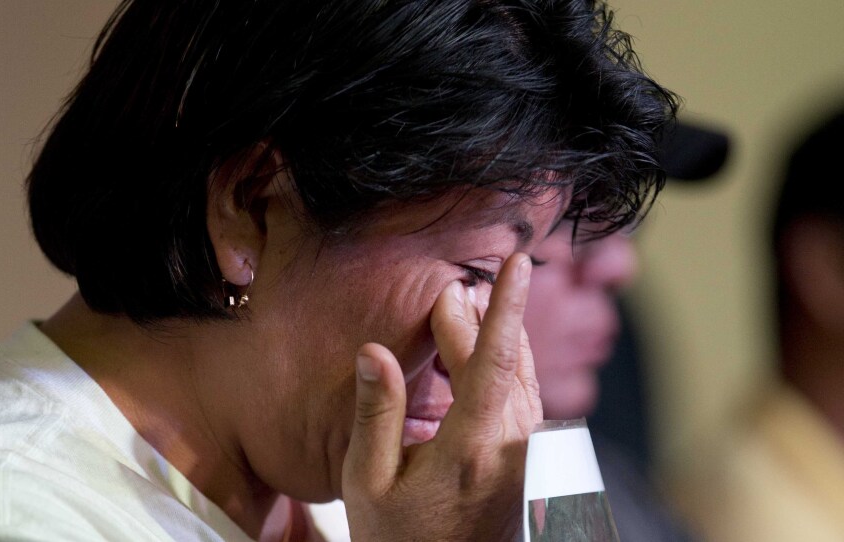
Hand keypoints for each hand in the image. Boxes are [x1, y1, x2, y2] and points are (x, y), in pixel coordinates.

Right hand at [342, 253, 542, 540]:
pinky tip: (493, 354)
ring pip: (522, 378)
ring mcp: (527, 458)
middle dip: (479, 319)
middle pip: (502, 362)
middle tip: (451, 291)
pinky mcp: (530, 465)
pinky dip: (510, 366)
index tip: (518, 265)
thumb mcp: (367, 481)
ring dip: (501, 338)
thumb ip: (376, 413)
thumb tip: (374, 350)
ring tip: (473, 308)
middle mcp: (512, 448)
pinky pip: (527, 399)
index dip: (504, 308)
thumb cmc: (398, 541)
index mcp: (472, 448)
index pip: (493, 362)